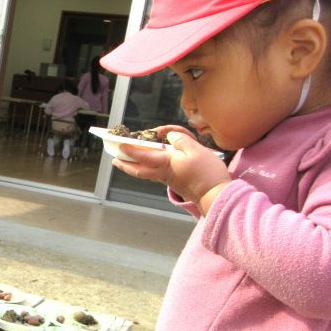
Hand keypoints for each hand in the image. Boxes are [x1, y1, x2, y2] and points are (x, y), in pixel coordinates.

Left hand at [112, 126, 230, 211]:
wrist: (215, 194)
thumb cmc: (207, 172)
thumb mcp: (196, 149)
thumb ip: (181, 140)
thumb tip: (169, 136)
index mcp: (166, 163)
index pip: (144, 155)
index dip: (131, 150)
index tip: (120, 146)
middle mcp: (163, 172)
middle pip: (139, 170)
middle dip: (126, 165)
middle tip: (115, 161)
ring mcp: (168, 179)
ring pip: (146, 173)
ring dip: (135, 167)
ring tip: (127, 163)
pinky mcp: (175, 182)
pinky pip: (156, 174)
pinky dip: (149, 168)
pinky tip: (150, 166)